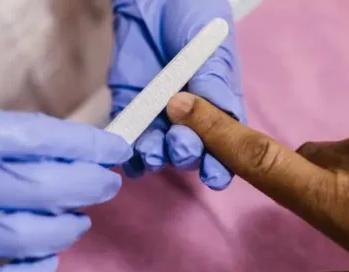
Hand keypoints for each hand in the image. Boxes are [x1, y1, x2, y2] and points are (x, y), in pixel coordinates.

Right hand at [0, 110, 130, 271]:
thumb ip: (25, 139)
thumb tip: (94, 153)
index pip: (39, 141)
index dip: (88, 147)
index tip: (117, 150)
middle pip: (42, 192)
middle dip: (88, 188)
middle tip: (103, 186)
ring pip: (29, 240)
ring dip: (65, 230)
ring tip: (70, 220)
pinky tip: (45, 260)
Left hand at [109, 0, 243, 189]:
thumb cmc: (196, 19)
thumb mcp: (212, 50)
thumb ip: (213, 84)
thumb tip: (208, 116)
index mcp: (218, 111)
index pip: (223, 148)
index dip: (219, 167)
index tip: (214, 176)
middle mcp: (190, 121)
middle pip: (189, 154)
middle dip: (184, 154)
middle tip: (179, 141)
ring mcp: (158, 118)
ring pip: (157, 152)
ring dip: (154, 157)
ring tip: (150, 151)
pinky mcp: (129, 108)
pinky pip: (127, 138)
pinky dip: (126, 152)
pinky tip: (127, 156)